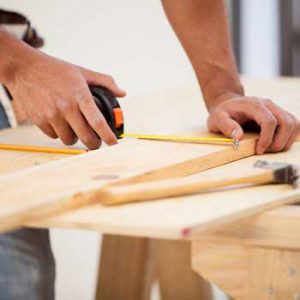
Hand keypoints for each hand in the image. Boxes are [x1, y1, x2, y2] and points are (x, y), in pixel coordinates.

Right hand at [6, 53, 125, 149]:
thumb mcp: (82, 72)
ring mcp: (51, 115)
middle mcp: (66, 107)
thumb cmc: (55, 70)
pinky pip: (54, 137)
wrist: (24, 68)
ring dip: (75, 138)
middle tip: (97, 142)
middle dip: (95, 144)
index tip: (114, 143)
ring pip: (69, 140)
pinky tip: (61, 124)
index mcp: (79, 95)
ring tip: (76, 130)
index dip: (108, 136)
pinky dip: (60, 134)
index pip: (97, 122)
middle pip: (86, 137)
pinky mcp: (39, 120)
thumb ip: (105, 82)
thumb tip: (122, 92)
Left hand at [207, 95, 299, 153]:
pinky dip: (288, 137)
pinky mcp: (279, 114)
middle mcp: (268, 105)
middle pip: (287, 122)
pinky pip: (293, 125)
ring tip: (270, 148)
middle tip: (264, 151)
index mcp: (253, 105)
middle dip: (279, 142)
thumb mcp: (216, 119)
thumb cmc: (222, 112)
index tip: (258, 150)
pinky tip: (275, 143)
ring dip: (286, 140)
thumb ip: (226, 126)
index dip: (267, 139)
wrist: (228, 103)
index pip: (269, 121)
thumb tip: (238, 136)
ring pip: (294, 124)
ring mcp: (276, 108)